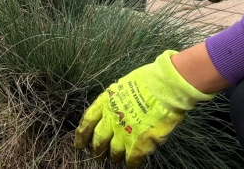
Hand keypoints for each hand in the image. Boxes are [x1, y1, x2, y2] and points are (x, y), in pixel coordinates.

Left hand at [74, 51, 215, 167]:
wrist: (164, 88)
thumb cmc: (146, 82)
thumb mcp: (121, 87)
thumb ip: (114, 103)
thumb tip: (113, 112)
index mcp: (105, 104)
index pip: (87, 123)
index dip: (82, 136)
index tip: (79, 144)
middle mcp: (111, 120)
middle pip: (98, 141)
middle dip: (97, 150)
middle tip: (98, 154)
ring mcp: (124, 134)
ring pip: (113, 153)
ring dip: (114, 157)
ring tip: (115, 158)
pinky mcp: (139, 145)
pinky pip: (131, 160)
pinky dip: (130, 163)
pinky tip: (131, 163)